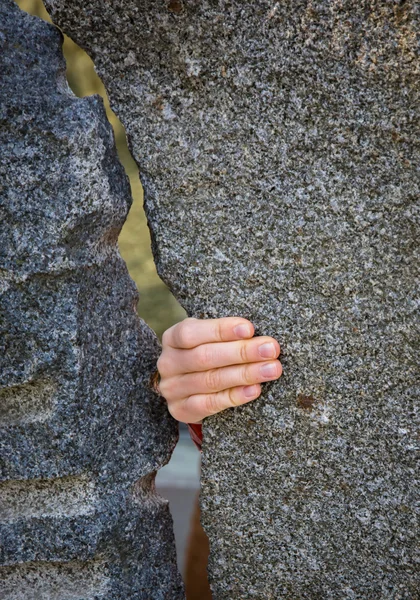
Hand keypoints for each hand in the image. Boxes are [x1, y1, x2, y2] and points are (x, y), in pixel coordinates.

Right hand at [157, 317, 281, 423]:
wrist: (189, 388)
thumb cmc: (207, 354)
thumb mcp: (208, 338)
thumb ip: (227, 336)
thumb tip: (260, 335)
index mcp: (172, 337)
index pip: (192, 332)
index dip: (221, 330)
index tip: (250, 328)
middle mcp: (167, 363)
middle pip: (205, 357)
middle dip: (242, 352)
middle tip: (271, 349)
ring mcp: (172, 389)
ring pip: (211, 381)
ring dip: (245, 374)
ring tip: (271, 369)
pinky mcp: (180, 410)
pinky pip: (209, 404)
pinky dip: (234, 397)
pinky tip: (254, 390)